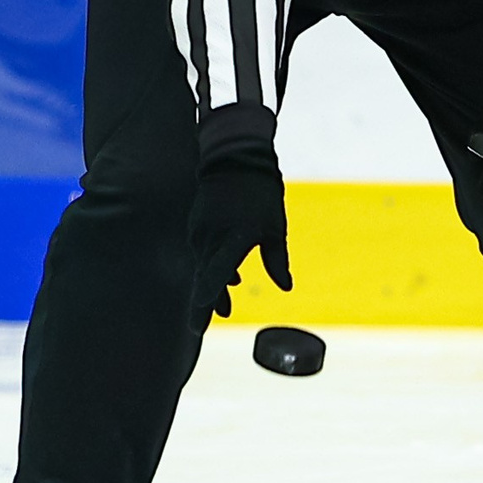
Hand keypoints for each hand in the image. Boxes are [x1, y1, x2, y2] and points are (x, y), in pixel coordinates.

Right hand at [188, 144, 290, 331]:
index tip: (199, 324)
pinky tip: (229, 277)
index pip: (215, 277)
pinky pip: (202, 251)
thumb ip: (276, 258)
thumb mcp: (274, 226)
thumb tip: (285, 287)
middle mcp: (210, 237)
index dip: (207, 301)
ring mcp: (200, 230)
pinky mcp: (197, 224)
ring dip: (211, 284)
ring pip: (203, 265)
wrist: (234, 155)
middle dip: (204, 302)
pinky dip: (212, 264)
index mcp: (233, 238)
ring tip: (222, 308)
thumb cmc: (260, 191)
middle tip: (198, 327)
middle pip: (205, 277)